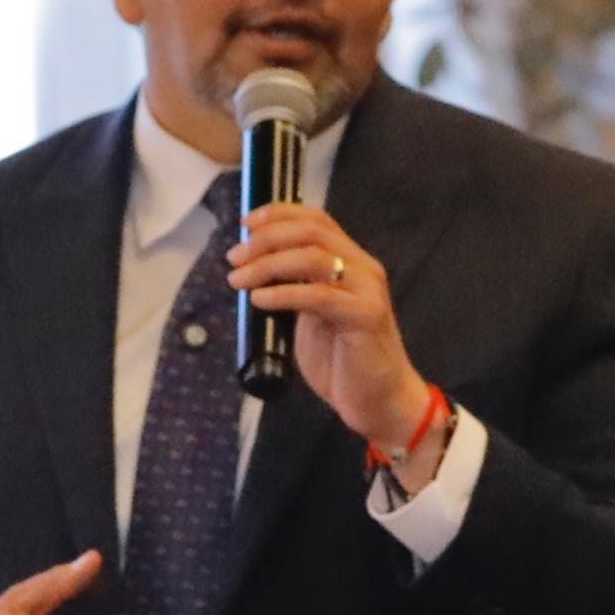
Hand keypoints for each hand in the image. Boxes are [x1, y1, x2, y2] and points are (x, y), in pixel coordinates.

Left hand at [229, 201, 431, 465]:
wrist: (380, 401)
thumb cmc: (343, 362)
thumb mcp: (312, 316)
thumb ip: (295, 289)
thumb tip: (253, 272)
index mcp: (352, 262)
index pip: (317, 219)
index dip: (279, 213)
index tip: (245, 222)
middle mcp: (363, 268)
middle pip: (311, 232)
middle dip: (266, 239)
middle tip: (235, 257)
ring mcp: (367, 290)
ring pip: (312, 258)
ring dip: (267, 265)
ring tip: (238, 280)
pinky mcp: (365, 316)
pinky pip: (317, 296)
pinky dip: (283, 294)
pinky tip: (259, 300)